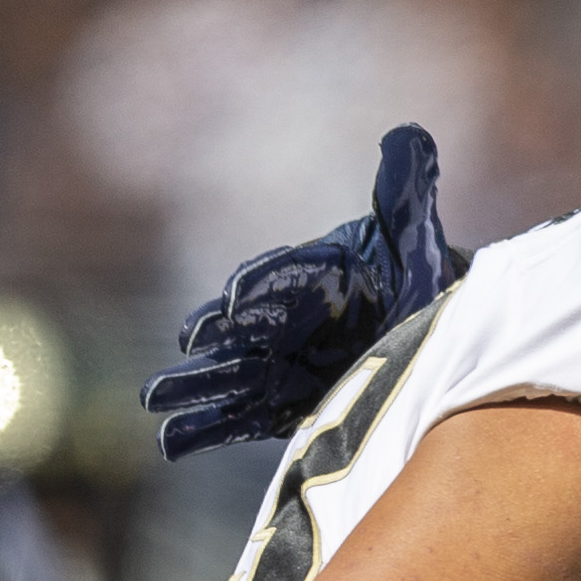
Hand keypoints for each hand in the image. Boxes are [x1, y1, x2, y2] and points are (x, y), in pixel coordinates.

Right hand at [142, 123, 464, 460]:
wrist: (426, 322)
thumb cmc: (413, 273)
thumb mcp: (413, 233)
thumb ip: (405, 191)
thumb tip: (410, 138)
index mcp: (308, 275)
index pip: (279, 279)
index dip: (259, 288)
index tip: (238, 302)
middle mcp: (284, 319)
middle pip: (239, 333)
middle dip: (209, 345)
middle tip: (179, 350)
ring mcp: (281, 363)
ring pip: (231, 377)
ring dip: (194, 388)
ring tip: (154, 401)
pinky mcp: (285, 402)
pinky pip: (243, 418)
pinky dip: (208, 429)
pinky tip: (169, 442)